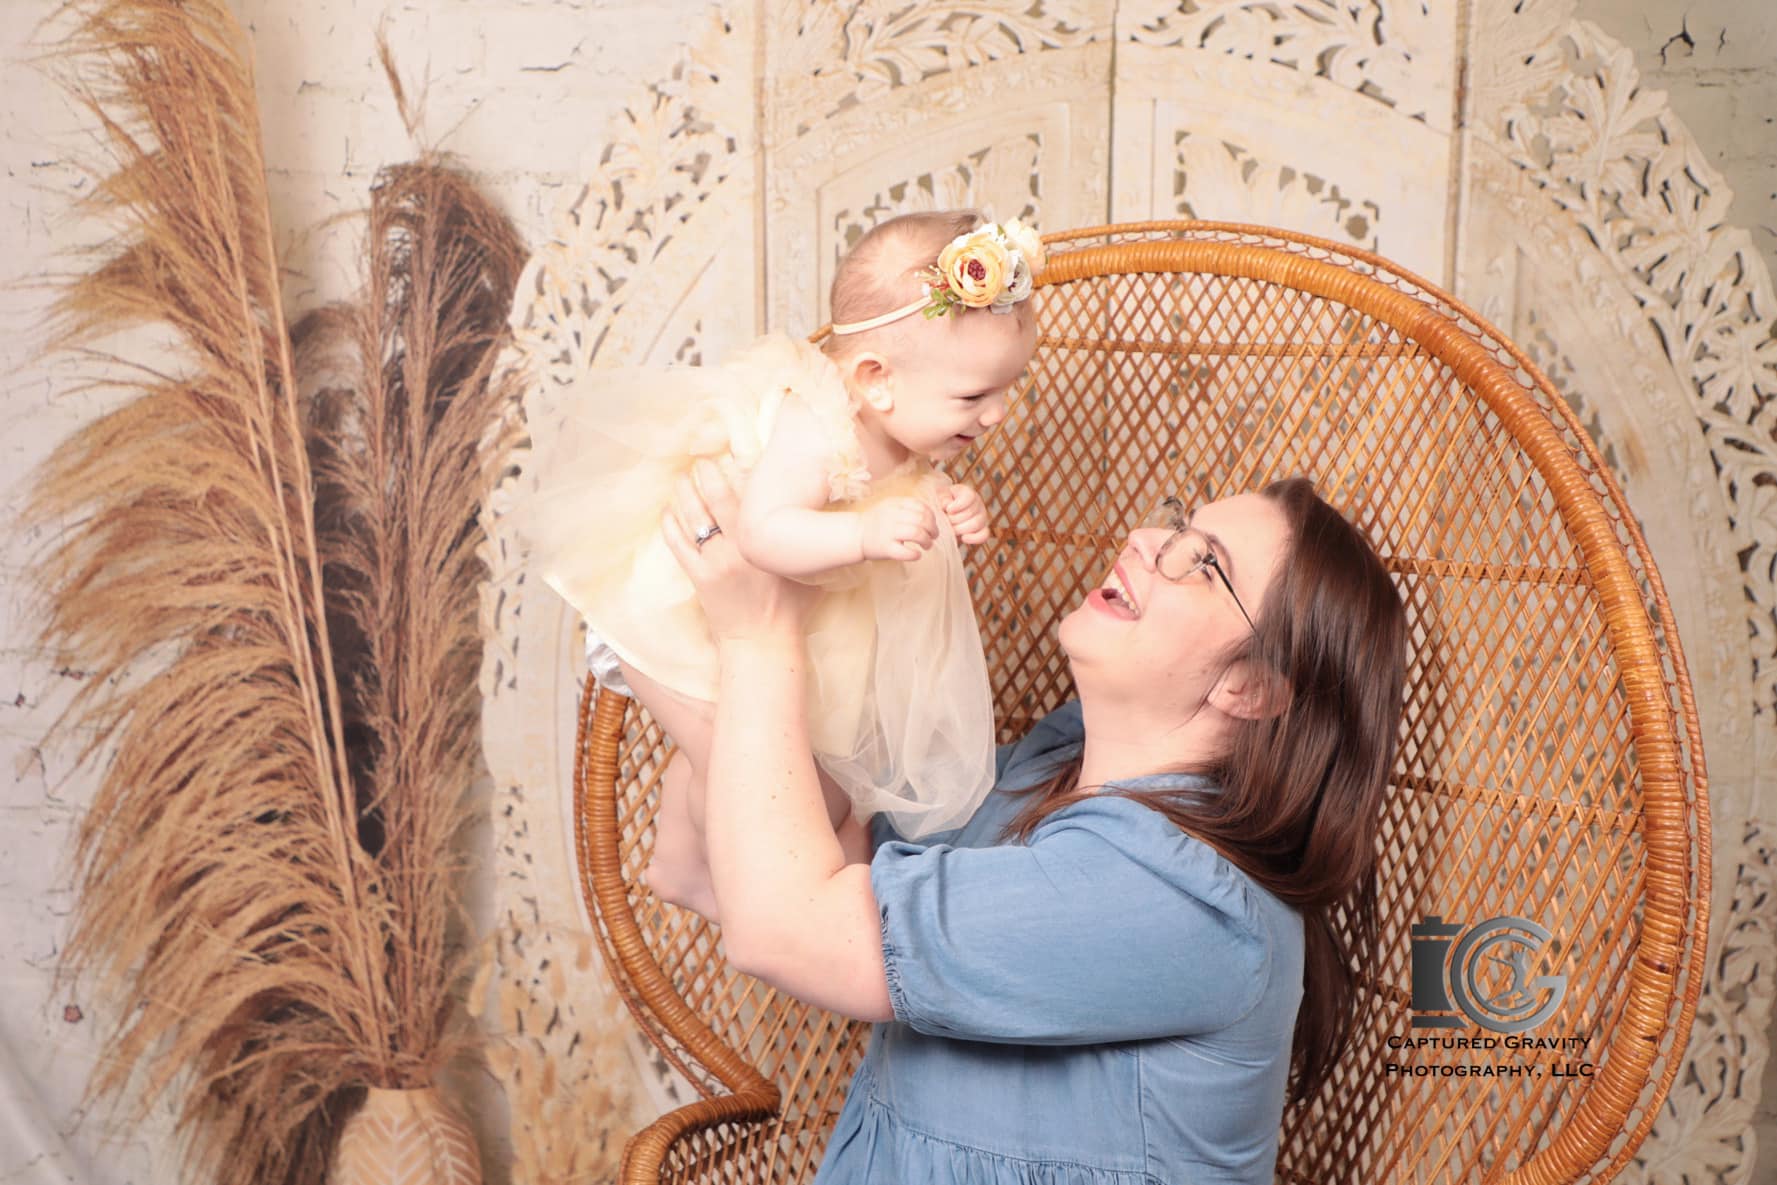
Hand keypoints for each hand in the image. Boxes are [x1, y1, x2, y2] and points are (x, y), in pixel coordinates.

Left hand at [662, 461, 816, 643]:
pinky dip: (670, 524)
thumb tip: (815, 512)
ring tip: (682, 479)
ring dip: (683, 494)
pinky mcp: (698, 576)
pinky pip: (677, 544)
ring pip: (692, 517)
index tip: (727, 454)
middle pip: (713, 499)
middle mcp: (737, 546)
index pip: (744, 494)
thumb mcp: (807, 568)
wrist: (764, 641)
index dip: (732, 470)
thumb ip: (807, 541)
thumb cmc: (792, 606)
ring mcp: (714, 561)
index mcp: (764, 540)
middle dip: (703, 475)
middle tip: (700, 461)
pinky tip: (668, 511)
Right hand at [858, 496, 938, 560]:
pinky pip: (906, 552)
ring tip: (927, 545)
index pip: (920, 506)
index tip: (932, 524)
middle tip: (933, 536)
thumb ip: (907, 508)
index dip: (931, 516)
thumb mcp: (889, 507)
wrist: (855, 535)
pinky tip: (917, 554)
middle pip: (921, 519)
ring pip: (916, 534)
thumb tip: (930, 517)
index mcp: (894, 504)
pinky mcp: (885, 548)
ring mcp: (888, 532)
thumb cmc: (876, 523)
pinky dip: (915, 554)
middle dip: (933, 529)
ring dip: (927, 541)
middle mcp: (891, 516)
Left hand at [943, 483, 990, 544]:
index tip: (948, 510)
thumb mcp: (940, 496)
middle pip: (970, 513)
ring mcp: (982, 517)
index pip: (970, 497)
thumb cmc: (943, 504)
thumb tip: (947, 505)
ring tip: (951, 529)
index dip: (958, 505)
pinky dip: (974, 538)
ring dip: (960, 529)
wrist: (945, 515)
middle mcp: (978, 504)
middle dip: (954, 520)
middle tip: (946, 521)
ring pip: (975, 524)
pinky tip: (963, 538)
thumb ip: (943, 497)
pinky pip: (984, 535)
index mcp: (968, 493)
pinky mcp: (983, 530)